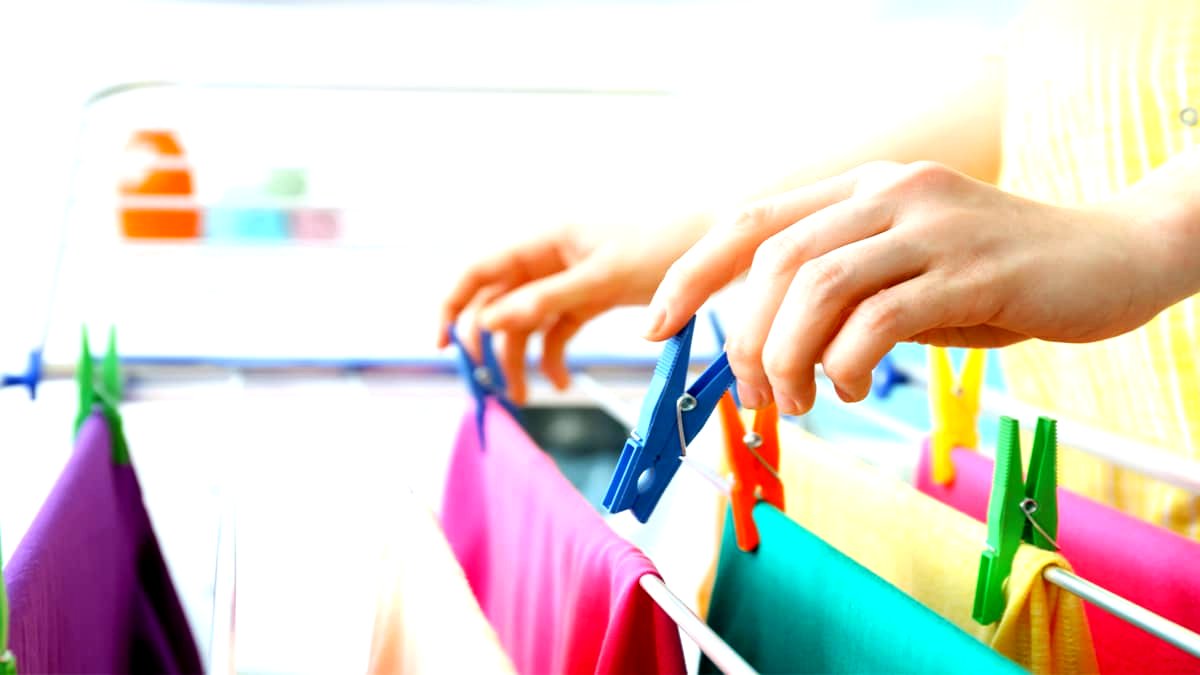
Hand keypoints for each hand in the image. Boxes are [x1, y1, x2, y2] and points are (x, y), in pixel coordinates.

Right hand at [439, 219, 702, 403]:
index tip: (441, 346)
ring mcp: (569, 278)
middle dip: (488, 344)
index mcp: (544, 240)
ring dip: (521, 357)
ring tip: (526, 397)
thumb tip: (487, 323)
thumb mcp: (601, 278)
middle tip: (490, 384)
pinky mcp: (590, 297)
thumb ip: (543, 300)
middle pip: (497, 301)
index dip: (452, 305)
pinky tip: (564, 382)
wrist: (717, 245)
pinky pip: (557, 329)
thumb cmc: (662, 247)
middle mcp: (549, 257)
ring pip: (526, 321)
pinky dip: (555, 355)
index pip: (480, 271)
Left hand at [645, 160, 1170, 414]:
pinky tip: (856, 389)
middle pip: (775, 258)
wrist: (1114, 258)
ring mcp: (932, 225)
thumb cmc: (999, 276)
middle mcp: (889, 193)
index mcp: (863, 190)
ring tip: (801, 403)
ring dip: (789, 356)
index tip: (657, 326)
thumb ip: (844, 294)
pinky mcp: (974, 269)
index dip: (693, 272)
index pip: (752, 220)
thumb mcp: (907, 273)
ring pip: (818, 285)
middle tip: (758, 397)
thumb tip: (767, 347)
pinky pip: (880, 317)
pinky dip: (848, 364)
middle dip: (746, 338)